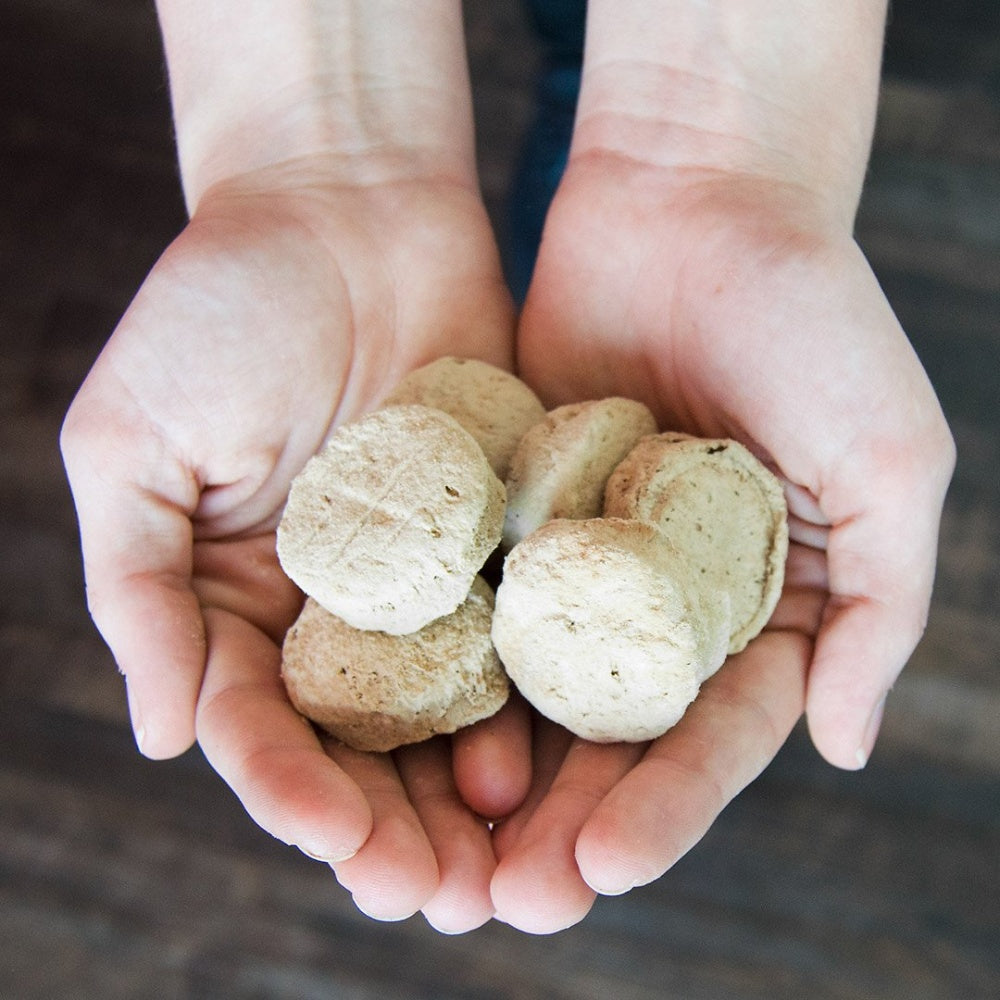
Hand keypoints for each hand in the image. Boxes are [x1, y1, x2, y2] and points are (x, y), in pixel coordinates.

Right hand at [61, 160, 528, 931]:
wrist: (346, 202)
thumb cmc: (220, 303)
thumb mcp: (132, 442)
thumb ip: (136, 589)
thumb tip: (163, 739)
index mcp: (241, 599)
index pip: (265, 725)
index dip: (295, 791)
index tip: (337, 841)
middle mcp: (342, 604)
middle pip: (368, 743)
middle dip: (397, 826)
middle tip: (440, 900)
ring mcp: (433, 573)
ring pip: (456, 708)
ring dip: (477, 793)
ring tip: (514, 866)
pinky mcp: (506, 531)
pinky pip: (527, 623)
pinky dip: (541, 692)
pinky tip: (568, 750)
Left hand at [491, 155, 953, 931]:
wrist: (696, 195)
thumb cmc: (810, 316)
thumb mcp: (887, 461)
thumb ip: (881, 609)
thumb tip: (844, 745)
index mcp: (757, 603)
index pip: (712, 735)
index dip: (667, 806)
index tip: (608, 866)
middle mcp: (662, 593)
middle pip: (611, 734)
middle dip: (567, 819)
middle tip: (510, 901)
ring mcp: (581, 554)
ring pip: (530, 684)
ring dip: (492, 772)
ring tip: (443, 850)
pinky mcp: (511, 506)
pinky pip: (473, 591)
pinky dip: (441, 660)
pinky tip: (396, 727)